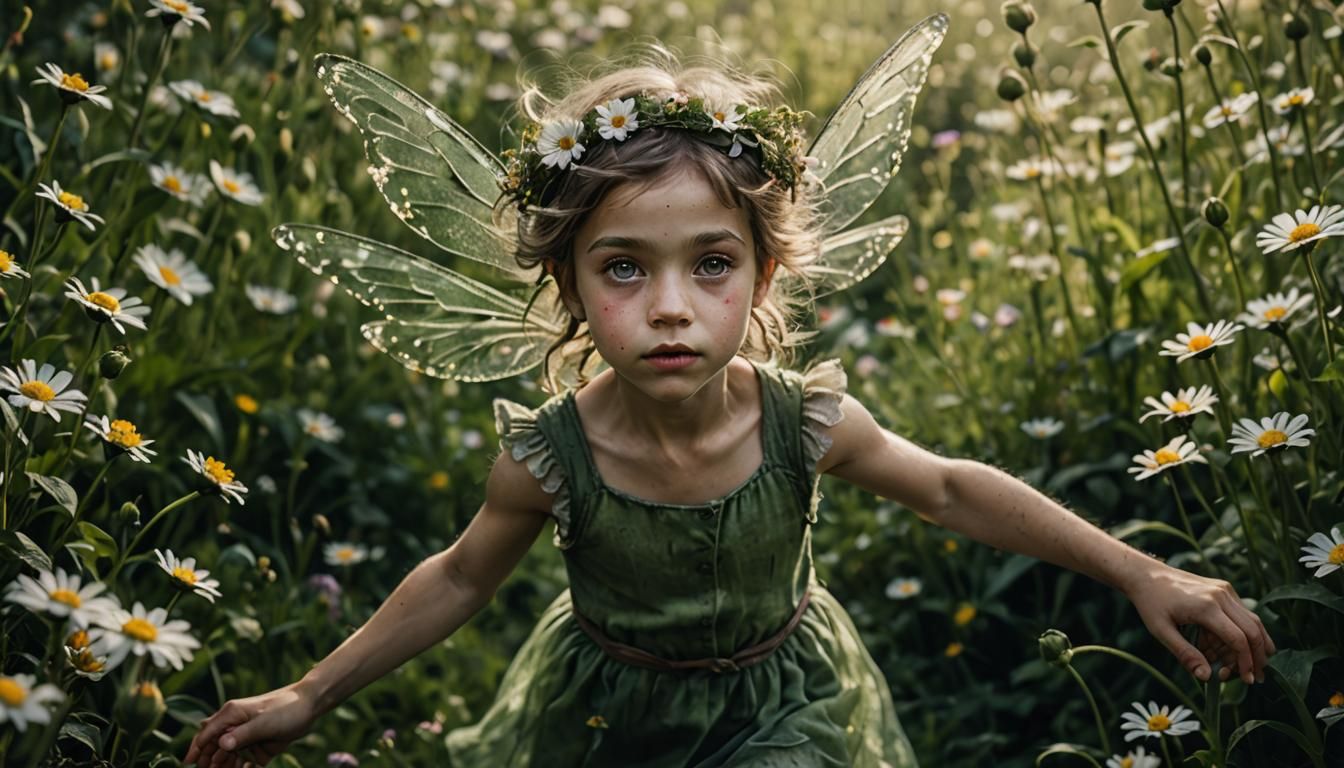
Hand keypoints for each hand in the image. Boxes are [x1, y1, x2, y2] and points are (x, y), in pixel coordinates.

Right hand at [184, 682, 315, 766]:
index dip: (196, 749)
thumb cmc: (286, 708)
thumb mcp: (263, 722)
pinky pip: (245, 763)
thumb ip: (242, 735)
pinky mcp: (259, 747)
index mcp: (232, 714)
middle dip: (209, 761)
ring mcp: (247, 737)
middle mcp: (236, 726)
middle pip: (215, 748)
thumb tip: (220, 745)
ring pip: (228, 757)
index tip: (188, 763)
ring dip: (225, 766)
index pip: (207, 734)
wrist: (311, 705)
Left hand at [1122, 563, 1275, 685]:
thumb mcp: (1161, 631)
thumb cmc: (1150, 603)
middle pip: (1253, 630)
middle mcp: (1221, 595)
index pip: (1238, 639)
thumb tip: (1206, 676)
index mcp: (1206, 606)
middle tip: (1254, 678)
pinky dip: (1242, 632)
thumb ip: (1185, 654)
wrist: (1145, 574)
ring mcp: (1224, 590)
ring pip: (1252, 621)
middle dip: (1257, 657)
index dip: (1245, 662)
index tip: (1246, 679)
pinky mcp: (1223, 589)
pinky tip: (1231, 648)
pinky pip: (1241, 613)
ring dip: (1254, 645)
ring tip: (1249, 666)